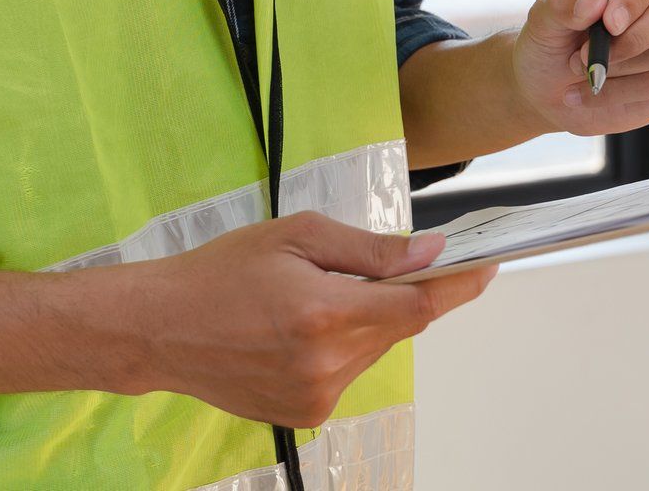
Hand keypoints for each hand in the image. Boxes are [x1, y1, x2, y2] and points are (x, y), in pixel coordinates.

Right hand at [123, 211, 494, 427]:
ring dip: (363, 322)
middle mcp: (327, 364)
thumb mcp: (297, 236)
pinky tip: (297, 330)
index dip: (458, 287)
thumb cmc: (222, 270)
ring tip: (309, 299)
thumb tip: (429, 252)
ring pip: (373, 350)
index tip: (487, 268)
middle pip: (398, 327)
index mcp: (325, 313)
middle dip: (395, 295)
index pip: (418, 306)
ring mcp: (317, 396)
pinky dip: (340, 347)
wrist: (162, 328)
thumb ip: (369, 249)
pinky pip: (348, 372)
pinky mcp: (306, 413)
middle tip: (361, 268)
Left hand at [512, 0, 648, 136]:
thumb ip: (562, 2)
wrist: (553, 87)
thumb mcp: (543, 18)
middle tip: (585, 56)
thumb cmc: (553, 40)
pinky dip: (622, 92)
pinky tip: (594, 90)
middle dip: (632, 39)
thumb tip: (596, 1)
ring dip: (617, 67)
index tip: (609, 23)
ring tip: (580, 69)